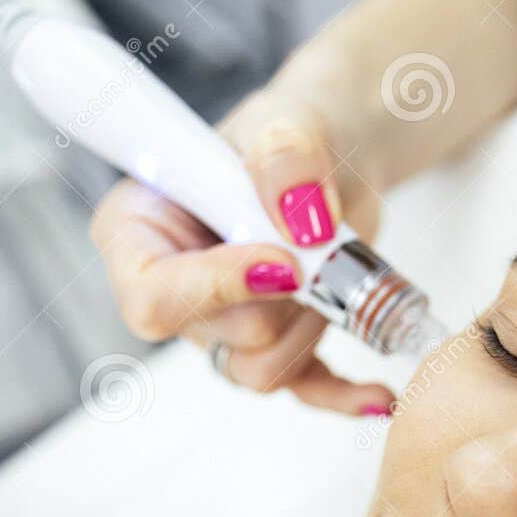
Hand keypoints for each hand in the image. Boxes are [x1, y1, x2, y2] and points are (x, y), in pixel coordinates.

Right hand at [90, 89, 394, 415]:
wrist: (336, 158)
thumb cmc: (290, 135)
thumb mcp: (286, 122)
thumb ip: (286, 158)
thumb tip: (303, 219)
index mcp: (140, 229)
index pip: (151, 296)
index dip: (216, 290)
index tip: (283, 262)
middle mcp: (172, 286)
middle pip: (222, 337)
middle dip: (287, 300)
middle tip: (321, 245)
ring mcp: (220, 325)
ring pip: (262, 369)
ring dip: (316, 326)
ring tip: (338, 269)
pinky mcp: (272, 346)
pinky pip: (301, 389)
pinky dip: (343, 393)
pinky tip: (377, 394)